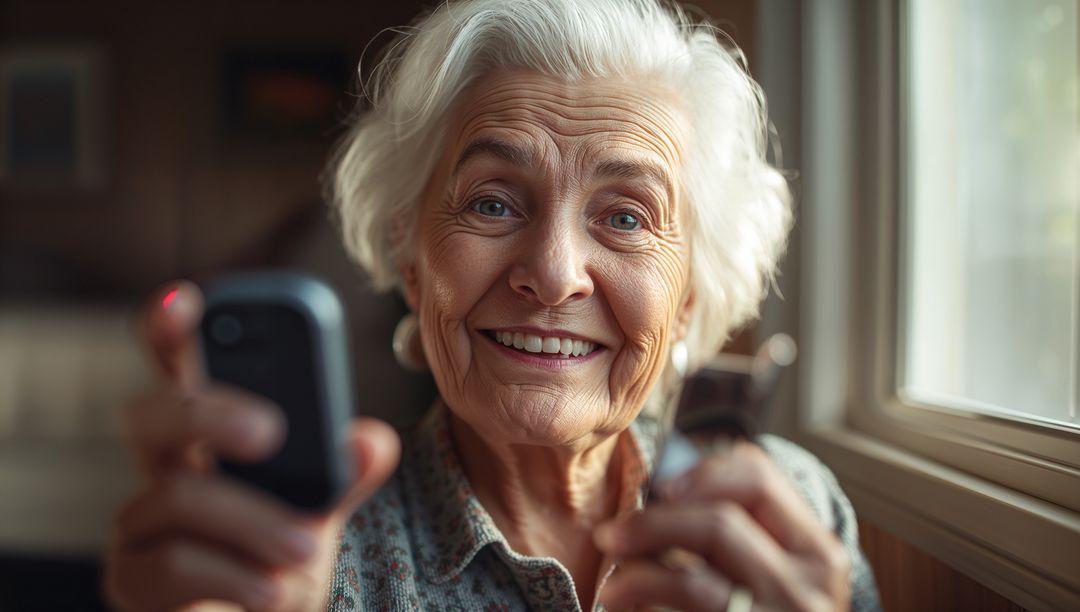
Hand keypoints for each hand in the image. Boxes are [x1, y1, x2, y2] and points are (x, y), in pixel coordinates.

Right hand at [104, 281, 400, 611]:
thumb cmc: (281, 546)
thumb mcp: (321, 502)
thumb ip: (343, 469)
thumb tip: (371, 440)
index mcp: (209, 431)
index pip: (178, 367)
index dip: (169, 328)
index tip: (186, 298)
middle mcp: (165, 466)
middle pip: (148, 414)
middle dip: (207, 412)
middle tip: (269, 432)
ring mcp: (141, 522)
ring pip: (176, 497)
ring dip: (252, 522)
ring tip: (303, 549)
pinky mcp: (135, 578)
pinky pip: (169, 565)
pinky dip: (233, 576)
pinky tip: (273, 590)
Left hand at [594, 441, 849, 611]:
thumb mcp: (779, 574)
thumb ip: (744, 532)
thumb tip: (667, 491)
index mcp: (817, 552)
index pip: (760, 478)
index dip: (702, 473)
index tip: (660, 488)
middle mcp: (808, 589)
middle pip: (718, 524)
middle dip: (651, 524)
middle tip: (610, 536)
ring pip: (693, 583)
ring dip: (637, 578)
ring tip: (611, 589)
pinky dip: (646, 611)